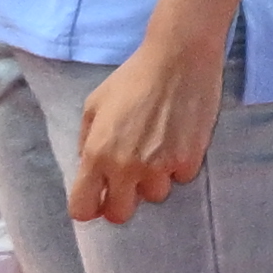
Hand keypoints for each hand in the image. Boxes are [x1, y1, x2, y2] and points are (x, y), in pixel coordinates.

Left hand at [66, 35, 222, 228]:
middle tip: (129, 179)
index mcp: (97, 155)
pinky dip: (178, 165)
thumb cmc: (133, 77)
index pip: (83, 208)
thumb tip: (89, 166)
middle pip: (120, 214)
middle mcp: (126, 167)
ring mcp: (160, 167)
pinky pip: (180, 178)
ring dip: (153, 179)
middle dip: (121, 201)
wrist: (179, 58)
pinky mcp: (189, 160)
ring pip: (154, 195)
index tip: (97, 197)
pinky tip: (177, 140)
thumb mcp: (95, 104)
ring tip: (158, 151)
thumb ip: (88, 141)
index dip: (88, 207)